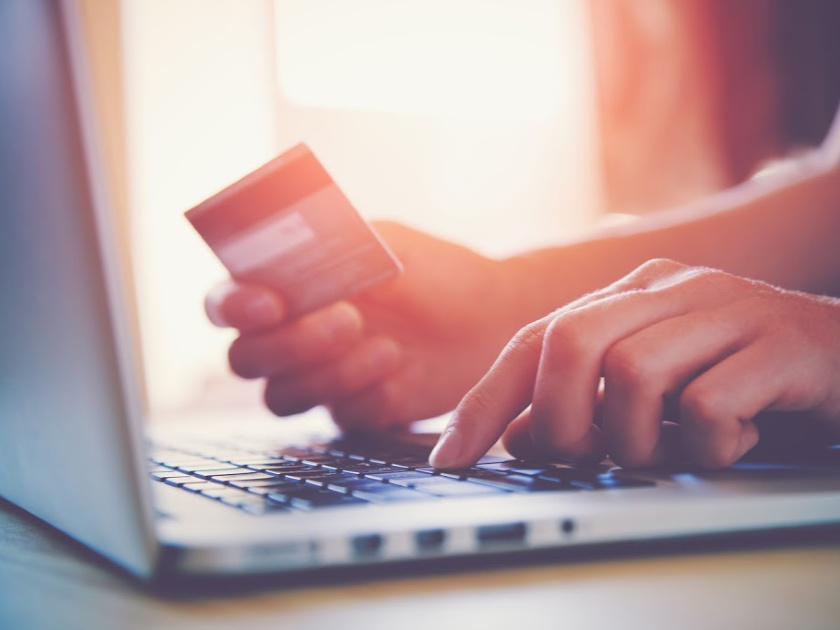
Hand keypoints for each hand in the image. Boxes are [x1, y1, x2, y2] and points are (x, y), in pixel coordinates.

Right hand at [204, 221, 526, 430]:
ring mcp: (320, 379)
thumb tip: (289, 242)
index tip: (268, 303)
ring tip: (388, 347)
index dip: (232, 307)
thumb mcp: (384, 242)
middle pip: (245, 359)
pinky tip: (400, 372)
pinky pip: (337, 418)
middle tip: (350, 319)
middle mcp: (292, 338)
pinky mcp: (355, 411)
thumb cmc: (434, 271)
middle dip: (290, 344)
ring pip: (281, 398)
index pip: (227, 303)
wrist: (489, 316)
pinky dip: (364, 397)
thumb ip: (333, 242)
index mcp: (287, 290)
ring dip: (328, 374)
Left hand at [430, 258, 839, 469]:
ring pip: (633, 373)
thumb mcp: (655, 390)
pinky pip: (710, 404)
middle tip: (582, 457)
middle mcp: (672, 289)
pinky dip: (709, 444)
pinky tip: (734, 443)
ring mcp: (729, 309)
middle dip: (557, 418)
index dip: (484, 401)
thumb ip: (586, 401)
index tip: (449, 457)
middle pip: (570, 341)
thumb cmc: (744, 379)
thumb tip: (515, 437)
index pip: (535, 339)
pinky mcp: (782, 344)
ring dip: (637, 439)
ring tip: (671, 449)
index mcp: (632, 294)